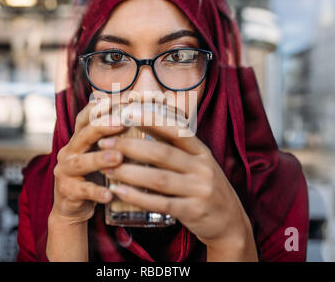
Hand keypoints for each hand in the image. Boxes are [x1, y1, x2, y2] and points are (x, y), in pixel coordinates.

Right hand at [51, 98, 124, 224]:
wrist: (72, 208)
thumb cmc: (92, 177)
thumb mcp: (99, 155)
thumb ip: (112, 139)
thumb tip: (138, 116)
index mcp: (78, 140)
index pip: (85, 119)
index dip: (98, 108)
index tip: (117, 99)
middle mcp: (69, 152)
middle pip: (83, 135)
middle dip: (102, 127)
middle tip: (122, 122)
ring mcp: (65, 172)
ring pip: (81, 162)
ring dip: (100, 159)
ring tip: (118, 157)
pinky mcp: (67, 193)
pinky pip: (83, 191)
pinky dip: (97, 192)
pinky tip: (110, 194)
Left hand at [97, 113, 256, 258]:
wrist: (230, 222)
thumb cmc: (205, 187)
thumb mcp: (198, 163)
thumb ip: (176, 148)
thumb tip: (144, 124)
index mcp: (201, 151)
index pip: (175, 130)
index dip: (151, 119)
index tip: (126, 112)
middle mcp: (202, 167)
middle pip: (162, 153)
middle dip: (130, 146)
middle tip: (105, 143)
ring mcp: (200, 190)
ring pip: (159, 178)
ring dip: (129, 172)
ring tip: (106, 167)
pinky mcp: (194, 211)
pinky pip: (160, 203)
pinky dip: (137, 197)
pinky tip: (118, 191)